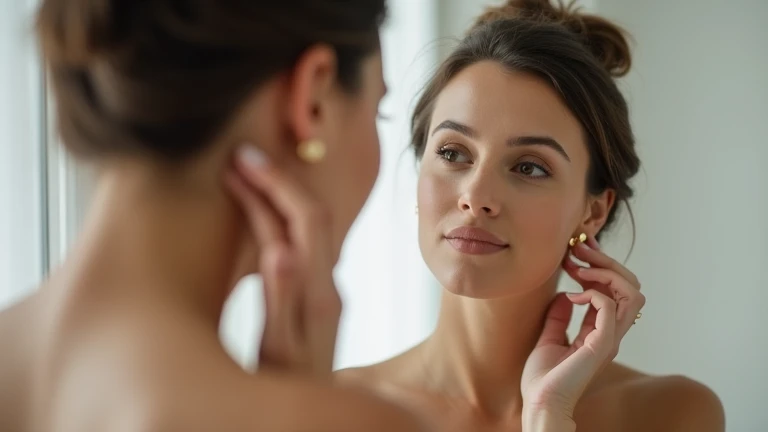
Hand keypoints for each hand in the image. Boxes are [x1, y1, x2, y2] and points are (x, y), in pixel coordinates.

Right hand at [225, 145, 340, 379]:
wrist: (313, 417)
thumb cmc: (286, 392)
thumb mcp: (277, 353)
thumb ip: (281, 302)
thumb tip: (282, 249)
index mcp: (319, 294)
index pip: (304, 220)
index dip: (274, 186)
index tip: (242, 161)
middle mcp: (330, 285)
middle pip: (311, 214)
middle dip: (277, 181)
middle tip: (242, 157)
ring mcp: (326, 290)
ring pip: (308, 227)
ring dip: (278, 197)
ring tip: (245, 178)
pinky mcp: (317, 297)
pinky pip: (302, 243)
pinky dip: (278, 220)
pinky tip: (260, 217)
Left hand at [521, 235, 644, 421]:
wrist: (540, 403)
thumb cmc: (543, 378)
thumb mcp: (548, 337)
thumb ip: (559, 317)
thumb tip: (565, 295)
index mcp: (601, 331)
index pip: (616, 291)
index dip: (601, 266)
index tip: (578, 251)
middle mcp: (610, 333)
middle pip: (630, 287)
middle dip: (607, 262)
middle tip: (580, 250)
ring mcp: (609, 339)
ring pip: (632, 294)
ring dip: (607, 273)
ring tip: (580, 269)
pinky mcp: (601, 344)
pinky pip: (611, 307)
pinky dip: (594, 293)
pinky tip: (573, 295)